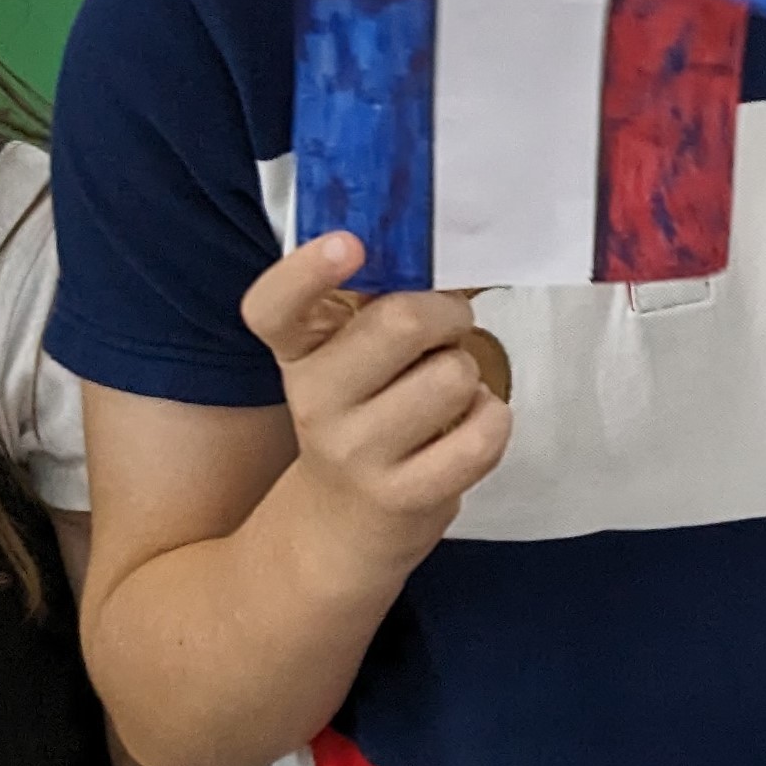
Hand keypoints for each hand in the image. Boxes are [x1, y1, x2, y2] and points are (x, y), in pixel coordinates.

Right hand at [240, 231, 510, 575]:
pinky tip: (467, 425)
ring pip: (454, 374)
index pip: (273, 306)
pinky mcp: (403, 493)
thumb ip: (376, 307)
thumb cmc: (366, 414)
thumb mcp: (349, 357)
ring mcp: (355, 450)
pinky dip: (492, 418)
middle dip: (447, 314)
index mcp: (297, 351)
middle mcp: (314, 398)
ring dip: (469, 372)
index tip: (348, 243)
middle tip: (446, 329)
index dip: (306, 271)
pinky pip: (483, 432)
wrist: (344, 522)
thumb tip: (439, 258)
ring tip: (446, 389)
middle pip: (400, 322)